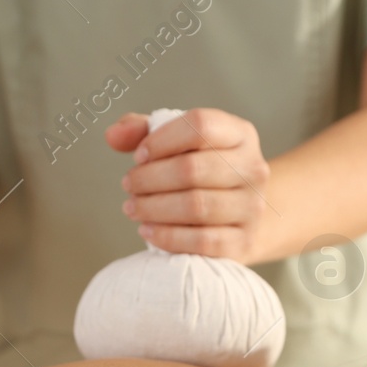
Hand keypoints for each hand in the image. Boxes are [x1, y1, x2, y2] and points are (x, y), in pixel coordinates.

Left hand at [105, 108, 270, 262]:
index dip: (161, 140)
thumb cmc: (201, 174)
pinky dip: (168, 237)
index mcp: (240, 134)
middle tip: (129, 185)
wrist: (238, 219)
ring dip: (154, 208)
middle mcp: (253, 167)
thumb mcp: (177, 144)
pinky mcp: (244, 241)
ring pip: (196, 206)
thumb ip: (141, 132)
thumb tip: (112, 136)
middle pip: (192, 169)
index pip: (200, 126)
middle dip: (149, 179)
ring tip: (133, 208)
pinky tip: (147, 231)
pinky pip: (202, 241)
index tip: (139, 156)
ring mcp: (252, 207)